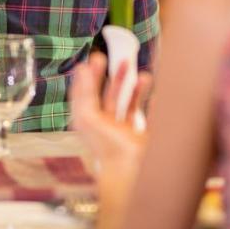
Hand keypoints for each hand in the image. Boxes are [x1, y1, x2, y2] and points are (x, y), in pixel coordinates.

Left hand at [70, 52, 151, 172]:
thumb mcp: (88, 116)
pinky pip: (140, 112)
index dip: (87, 77)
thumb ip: (84, 92)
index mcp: (87, 121)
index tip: (92, 60)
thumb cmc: (106, 146)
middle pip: (104, 95)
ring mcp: (120, 129)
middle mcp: (102, 124)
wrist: (128, 170)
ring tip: (136, 69)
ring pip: (124, 102)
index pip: (84, 94)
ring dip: (130, 85)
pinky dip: (144, 98)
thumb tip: (81, 68)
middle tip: (115, 58)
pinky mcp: (136, 134)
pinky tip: (147, 86)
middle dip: (110, 76)